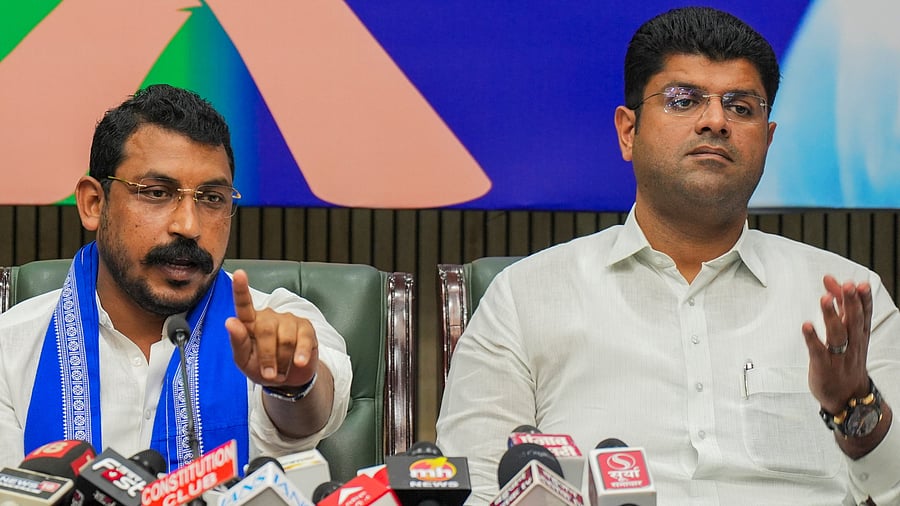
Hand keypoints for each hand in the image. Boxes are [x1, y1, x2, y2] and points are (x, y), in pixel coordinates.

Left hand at [226, 269, 317, 386]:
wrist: (288, 379)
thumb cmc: (261, 367)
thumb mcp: (244, 361)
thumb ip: (237, 342)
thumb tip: (231, 321)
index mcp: (249, 322)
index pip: (243, 304)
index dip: (241, 289)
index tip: (239, 274)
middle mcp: (269, 316)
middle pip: (267, 331)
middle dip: (267, 357)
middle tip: (269, 374)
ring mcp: (289, 320)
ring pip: (286, 339)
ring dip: (283, 361)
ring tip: (281, 371)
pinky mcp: (306, 327)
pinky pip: (304, 340)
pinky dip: (301, 354)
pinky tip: (299, 362)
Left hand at [801, 275, 872, 413]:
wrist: (848, 396)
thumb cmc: (846, 360)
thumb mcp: (847, 332)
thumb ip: (840, 307)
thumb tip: (832, 284)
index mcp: (859, 334)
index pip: (864, 313)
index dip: (862, 298)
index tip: (858, 283)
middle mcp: (852, 344)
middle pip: (854, 320)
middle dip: (851, 302)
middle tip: (847, 285)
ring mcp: (838, 356)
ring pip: (838, 334)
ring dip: (831, 316)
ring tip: (825, 299)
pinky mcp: (823, 366)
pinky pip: (818, 351)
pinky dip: (812, 339)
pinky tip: (806, 326)